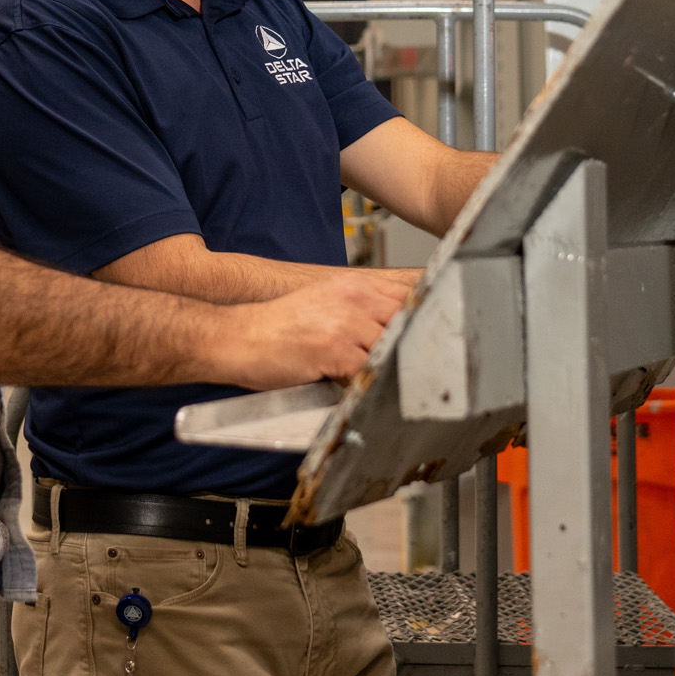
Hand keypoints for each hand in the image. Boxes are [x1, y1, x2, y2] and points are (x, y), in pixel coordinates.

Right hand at [214, 269, 409, 390]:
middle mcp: (355, 299)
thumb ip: (363, 312)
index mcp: (356, 285)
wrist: (239, 338)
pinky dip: (369, 385)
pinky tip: (362, 390)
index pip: (410, 297)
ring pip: (392, 350)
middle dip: (416, 348)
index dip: (426, 319)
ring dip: (391, 370)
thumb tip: (399, 332)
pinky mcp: (335, 350)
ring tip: (387, 384)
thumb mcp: (325, 304)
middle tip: (422, 371)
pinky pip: (369, 373)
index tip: (435, 339)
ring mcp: (346, 324)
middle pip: (409, 324)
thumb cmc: (279, 327)